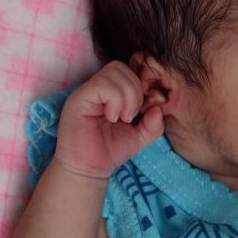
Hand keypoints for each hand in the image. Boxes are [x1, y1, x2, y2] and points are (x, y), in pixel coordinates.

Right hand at [54, 61, 163, 178]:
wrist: (89, 170)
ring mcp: (86, 92)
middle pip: (121, 67)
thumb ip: (153, 124)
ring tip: (123, 118)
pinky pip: (102, 85)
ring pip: (114, 72)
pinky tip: (112, 118)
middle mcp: (96, 88)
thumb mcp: (139, 137)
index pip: (128, 71)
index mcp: (110, 92)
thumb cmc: (109, 151)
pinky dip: (115, 101)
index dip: (141, 86)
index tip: (143, 110)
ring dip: (127, 96)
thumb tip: (158, 108)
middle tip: (132, 116)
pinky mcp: (78, 100)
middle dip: (135, 90)